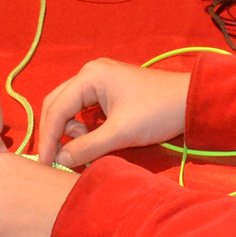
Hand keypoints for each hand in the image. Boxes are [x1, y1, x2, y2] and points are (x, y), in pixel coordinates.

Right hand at [35, 58, 189, 167]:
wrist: (190, 101)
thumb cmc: (157, 112)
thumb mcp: (121, 133)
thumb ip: (87, 147)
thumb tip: (60, 160)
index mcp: (89, 76)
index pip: (56, 108)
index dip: (48, 138)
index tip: (45, 163)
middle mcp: (90, 72)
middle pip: (57, 103)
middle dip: (54, 132)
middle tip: (53, 158)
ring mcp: (99, 79)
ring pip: (69, 106)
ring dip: (70, 129)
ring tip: (83, 147)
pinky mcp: (109, 89)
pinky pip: (84, 107)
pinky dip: (82, 125)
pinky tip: (92, 138)